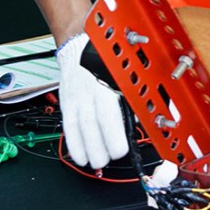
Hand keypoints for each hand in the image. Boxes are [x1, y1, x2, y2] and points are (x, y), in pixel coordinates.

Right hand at [55, 33, 129, 168]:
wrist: (80, 47)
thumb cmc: (107, 63)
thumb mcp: (125, 76)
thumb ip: (133, 97)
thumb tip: (143, 119)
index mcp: (109, 83)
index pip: (109, 113)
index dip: (114, 134)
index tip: (121, 149)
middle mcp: (90, 91)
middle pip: (92, 123)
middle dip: (100, 146)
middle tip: (109, 159)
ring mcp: (76, 97)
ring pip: (78, 127)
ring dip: (87, 149)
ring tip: (95, 163)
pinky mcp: (66, 103)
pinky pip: (68, 126)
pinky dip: (73, 144)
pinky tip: (80, 156)